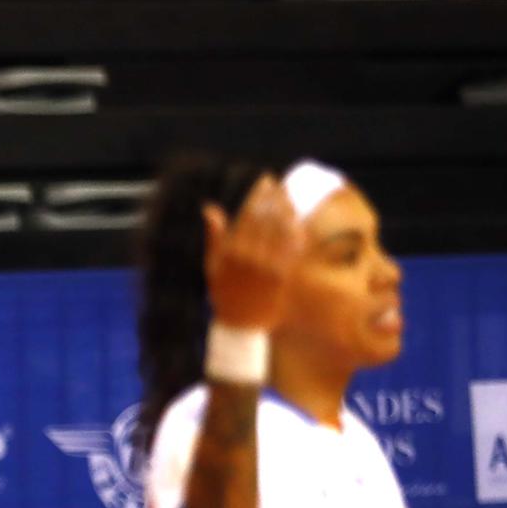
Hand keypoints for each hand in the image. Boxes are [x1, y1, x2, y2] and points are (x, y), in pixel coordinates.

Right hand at [204, 174, 301, 331]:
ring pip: (281, 229)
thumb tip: (209, 208)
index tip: (265, 181)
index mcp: (231, 252)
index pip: (248, 215)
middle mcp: (250, 257)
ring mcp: (269, 266)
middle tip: (278, 184)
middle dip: (273, 197)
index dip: (258, 195)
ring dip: (286, 210)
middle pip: (266, 218)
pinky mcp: (284, 275)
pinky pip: (293, 247)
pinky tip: (296, 219)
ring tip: (288, 196)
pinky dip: (296, 230)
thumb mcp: (212, 266)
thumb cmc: (223, 294)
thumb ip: (214, 236)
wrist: (240, 326)